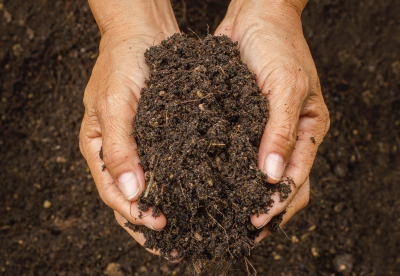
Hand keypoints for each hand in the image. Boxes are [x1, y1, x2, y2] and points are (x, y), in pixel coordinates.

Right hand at [79, 0, 179, 254]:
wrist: (142, 31)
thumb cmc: (122, 63)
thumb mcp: (115, 104)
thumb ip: (119, 150)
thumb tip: (131, 194)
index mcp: (97, 148)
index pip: (113, 193)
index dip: (135, 214)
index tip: (160, 226)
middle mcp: (118, 152)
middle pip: (131, 199)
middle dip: (149, 225)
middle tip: (173, 247)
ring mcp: (138, 145)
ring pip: (150, 188)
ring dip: (165, 210)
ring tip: (186, 233)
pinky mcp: (158, 136)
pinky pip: (166, 168)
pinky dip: (177, 186)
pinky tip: (194, 197)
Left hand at [215, 0, 329, 239]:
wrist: (256, 16)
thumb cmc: (279, 45)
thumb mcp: (287, 86)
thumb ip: (282, 131)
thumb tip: (275, 176)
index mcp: (309, 130)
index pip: (298, 179)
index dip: (278, 204)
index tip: (255, 222)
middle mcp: (287, 136)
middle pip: (280, 186)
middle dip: (263, 211)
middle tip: (238, 231)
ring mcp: (263, 132)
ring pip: (256, 176)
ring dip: (244, 197)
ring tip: (223, 218)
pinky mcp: (241, 123)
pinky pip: (236, 154)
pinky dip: (227, 172)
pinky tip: (210, 185)